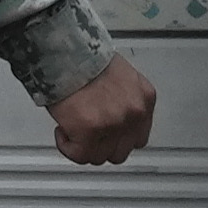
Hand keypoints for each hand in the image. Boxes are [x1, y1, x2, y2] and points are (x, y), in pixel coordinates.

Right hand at [45, 55, 159, 167]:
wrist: (65, 50)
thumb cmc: (83, 56)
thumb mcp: (119, 75)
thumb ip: (123, 99)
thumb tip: (110, 114)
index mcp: (144, 98)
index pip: (139, 137)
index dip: (117, 137)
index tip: (104, 133)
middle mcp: (134, 114)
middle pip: (120, 151)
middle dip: (100, 145)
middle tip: (85, 132)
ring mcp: (114, 125)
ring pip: (100, 157)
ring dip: (83, 146)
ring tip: (71, 128)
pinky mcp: (90, 132)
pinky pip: (79, 155)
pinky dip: (67, 147)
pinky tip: (62, 130)